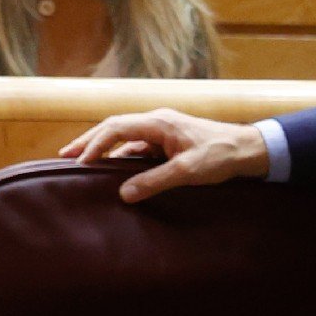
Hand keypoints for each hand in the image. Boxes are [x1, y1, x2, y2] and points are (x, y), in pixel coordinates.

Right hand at [60, 108, 268, 201]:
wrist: (250, 150)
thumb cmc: (221, 155)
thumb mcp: (187, 171)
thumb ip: (154, 181)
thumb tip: (123, 194)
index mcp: (159, 122)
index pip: (117, 128)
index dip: (95, 144)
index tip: (79, 161)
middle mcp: (158, 122)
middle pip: (115, 127)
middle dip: (90, 141)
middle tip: (65, 156)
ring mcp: (163, 131)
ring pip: (126, 137)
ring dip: (105, 148)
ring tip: (82, 163)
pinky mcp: (169, 142)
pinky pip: (139, 147)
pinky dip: (122, 156)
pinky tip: (113, 170)